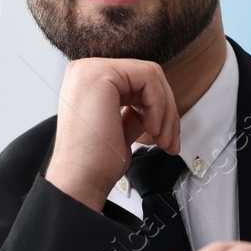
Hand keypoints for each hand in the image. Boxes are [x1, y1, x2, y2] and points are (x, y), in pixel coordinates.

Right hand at [44, 58, 180, 211]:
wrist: (81, 180)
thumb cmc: (96, 162)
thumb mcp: (121, 127)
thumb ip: (134, 110)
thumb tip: (157, 105)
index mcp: (88, 82)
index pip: (137, 81)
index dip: (160, 108)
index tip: (165, 137)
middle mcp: (86, 71)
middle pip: (147, 76)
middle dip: (167, 110)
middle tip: (169, 140)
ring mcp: (91, 70)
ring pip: (152, 76)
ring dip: (166, 111)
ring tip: (161, 139)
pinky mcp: (101, 75)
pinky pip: (148, 78)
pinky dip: (158, 105)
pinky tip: (150, 129)